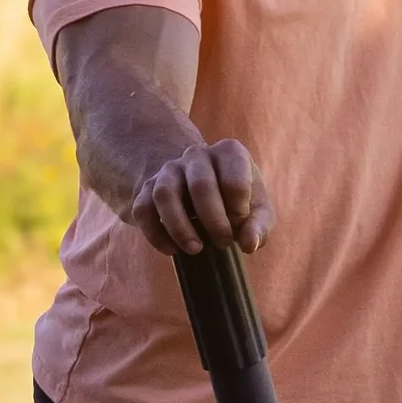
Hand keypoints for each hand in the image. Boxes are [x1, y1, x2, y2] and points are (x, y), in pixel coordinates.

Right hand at [130, 134, 271, 256]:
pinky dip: (156, 234)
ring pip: (165, 195)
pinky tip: (172, 250)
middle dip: (213, 221)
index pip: (234, 181)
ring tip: (195, 250)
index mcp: (229, 152)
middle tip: (223, 243)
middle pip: (200, 186)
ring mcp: (168, 169)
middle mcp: (196, 154)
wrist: (200, 188)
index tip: (240, 226)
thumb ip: (258, 226)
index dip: (239, 212)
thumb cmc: (234, 200)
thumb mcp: (256, 209)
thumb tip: (249, 244)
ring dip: (180, 228)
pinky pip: (143, 210)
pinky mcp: (147, 189)